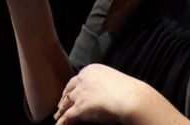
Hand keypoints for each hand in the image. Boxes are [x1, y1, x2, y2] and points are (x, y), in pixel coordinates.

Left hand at [55, 64, 177, 124]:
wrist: (132, 98)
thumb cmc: (129, 91)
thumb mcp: (112, 79)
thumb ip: (102, 82)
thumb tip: (99, 91)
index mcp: (91, 70)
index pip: (77, 80)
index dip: (72, 89)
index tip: (70, 94)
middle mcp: (82, 79)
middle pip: (69, 90)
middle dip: (64, 99)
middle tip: (61, 106)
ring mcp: (80, 93)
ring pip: (66, 103)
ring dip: (61, 110)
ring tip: (58, 116)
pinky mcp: (80, 107)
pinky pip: (67, 116)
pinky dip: (62, 121)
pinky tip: (59, 124)